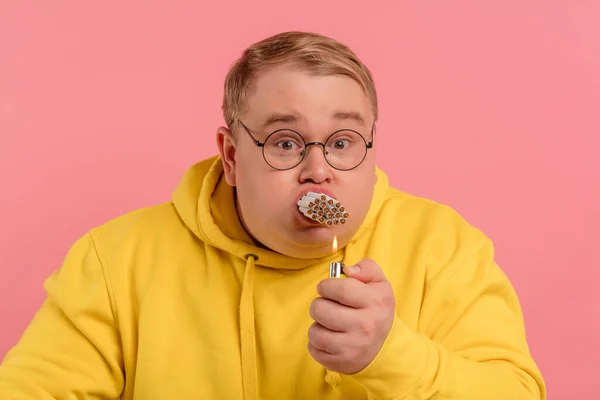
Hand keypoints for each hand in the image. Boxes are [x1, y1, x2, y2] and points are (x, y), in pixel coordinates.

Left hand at [308, 258, 395, 373]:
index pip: (340, 289)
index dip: (326, 285)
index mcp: (375, 302)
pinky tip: (329, 338)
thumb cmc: (375, 310)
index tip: (326, 288)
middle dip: (319, 304)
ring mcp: (352, 347)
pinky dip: (316, 342)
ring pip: (314, 331)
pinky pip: (313, 348)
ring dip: (317, 324)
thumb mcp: (379, 284)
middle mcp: (365, 326)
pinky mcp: (341, 362)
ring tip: (328, 323)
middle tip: (327, 306)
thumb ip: (366, 268)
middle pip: (321, 309)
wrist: (384, 348)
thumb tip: (347, 269)